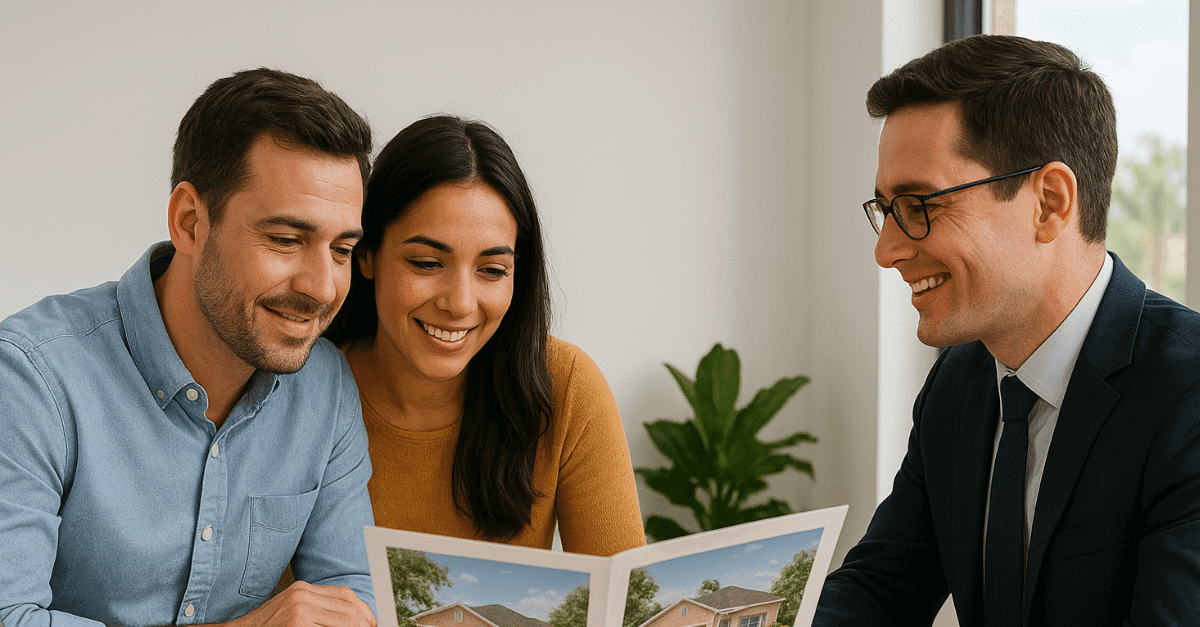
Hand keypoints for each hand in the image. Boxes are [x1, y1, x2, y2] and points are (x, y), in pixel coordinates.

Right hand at [226, 581, 376, 626]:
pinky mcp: (297, 625)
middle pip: (349, 608)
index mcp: (303, 589)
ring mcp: (299, 610)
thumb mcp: (292, 611)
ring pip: (344, 622)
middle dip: (363, 624)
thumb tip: (354, 619)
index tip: (372, 623)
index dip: (364, 610)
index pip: (346, 595)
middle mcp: (303, 595)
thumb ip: (318, 610)